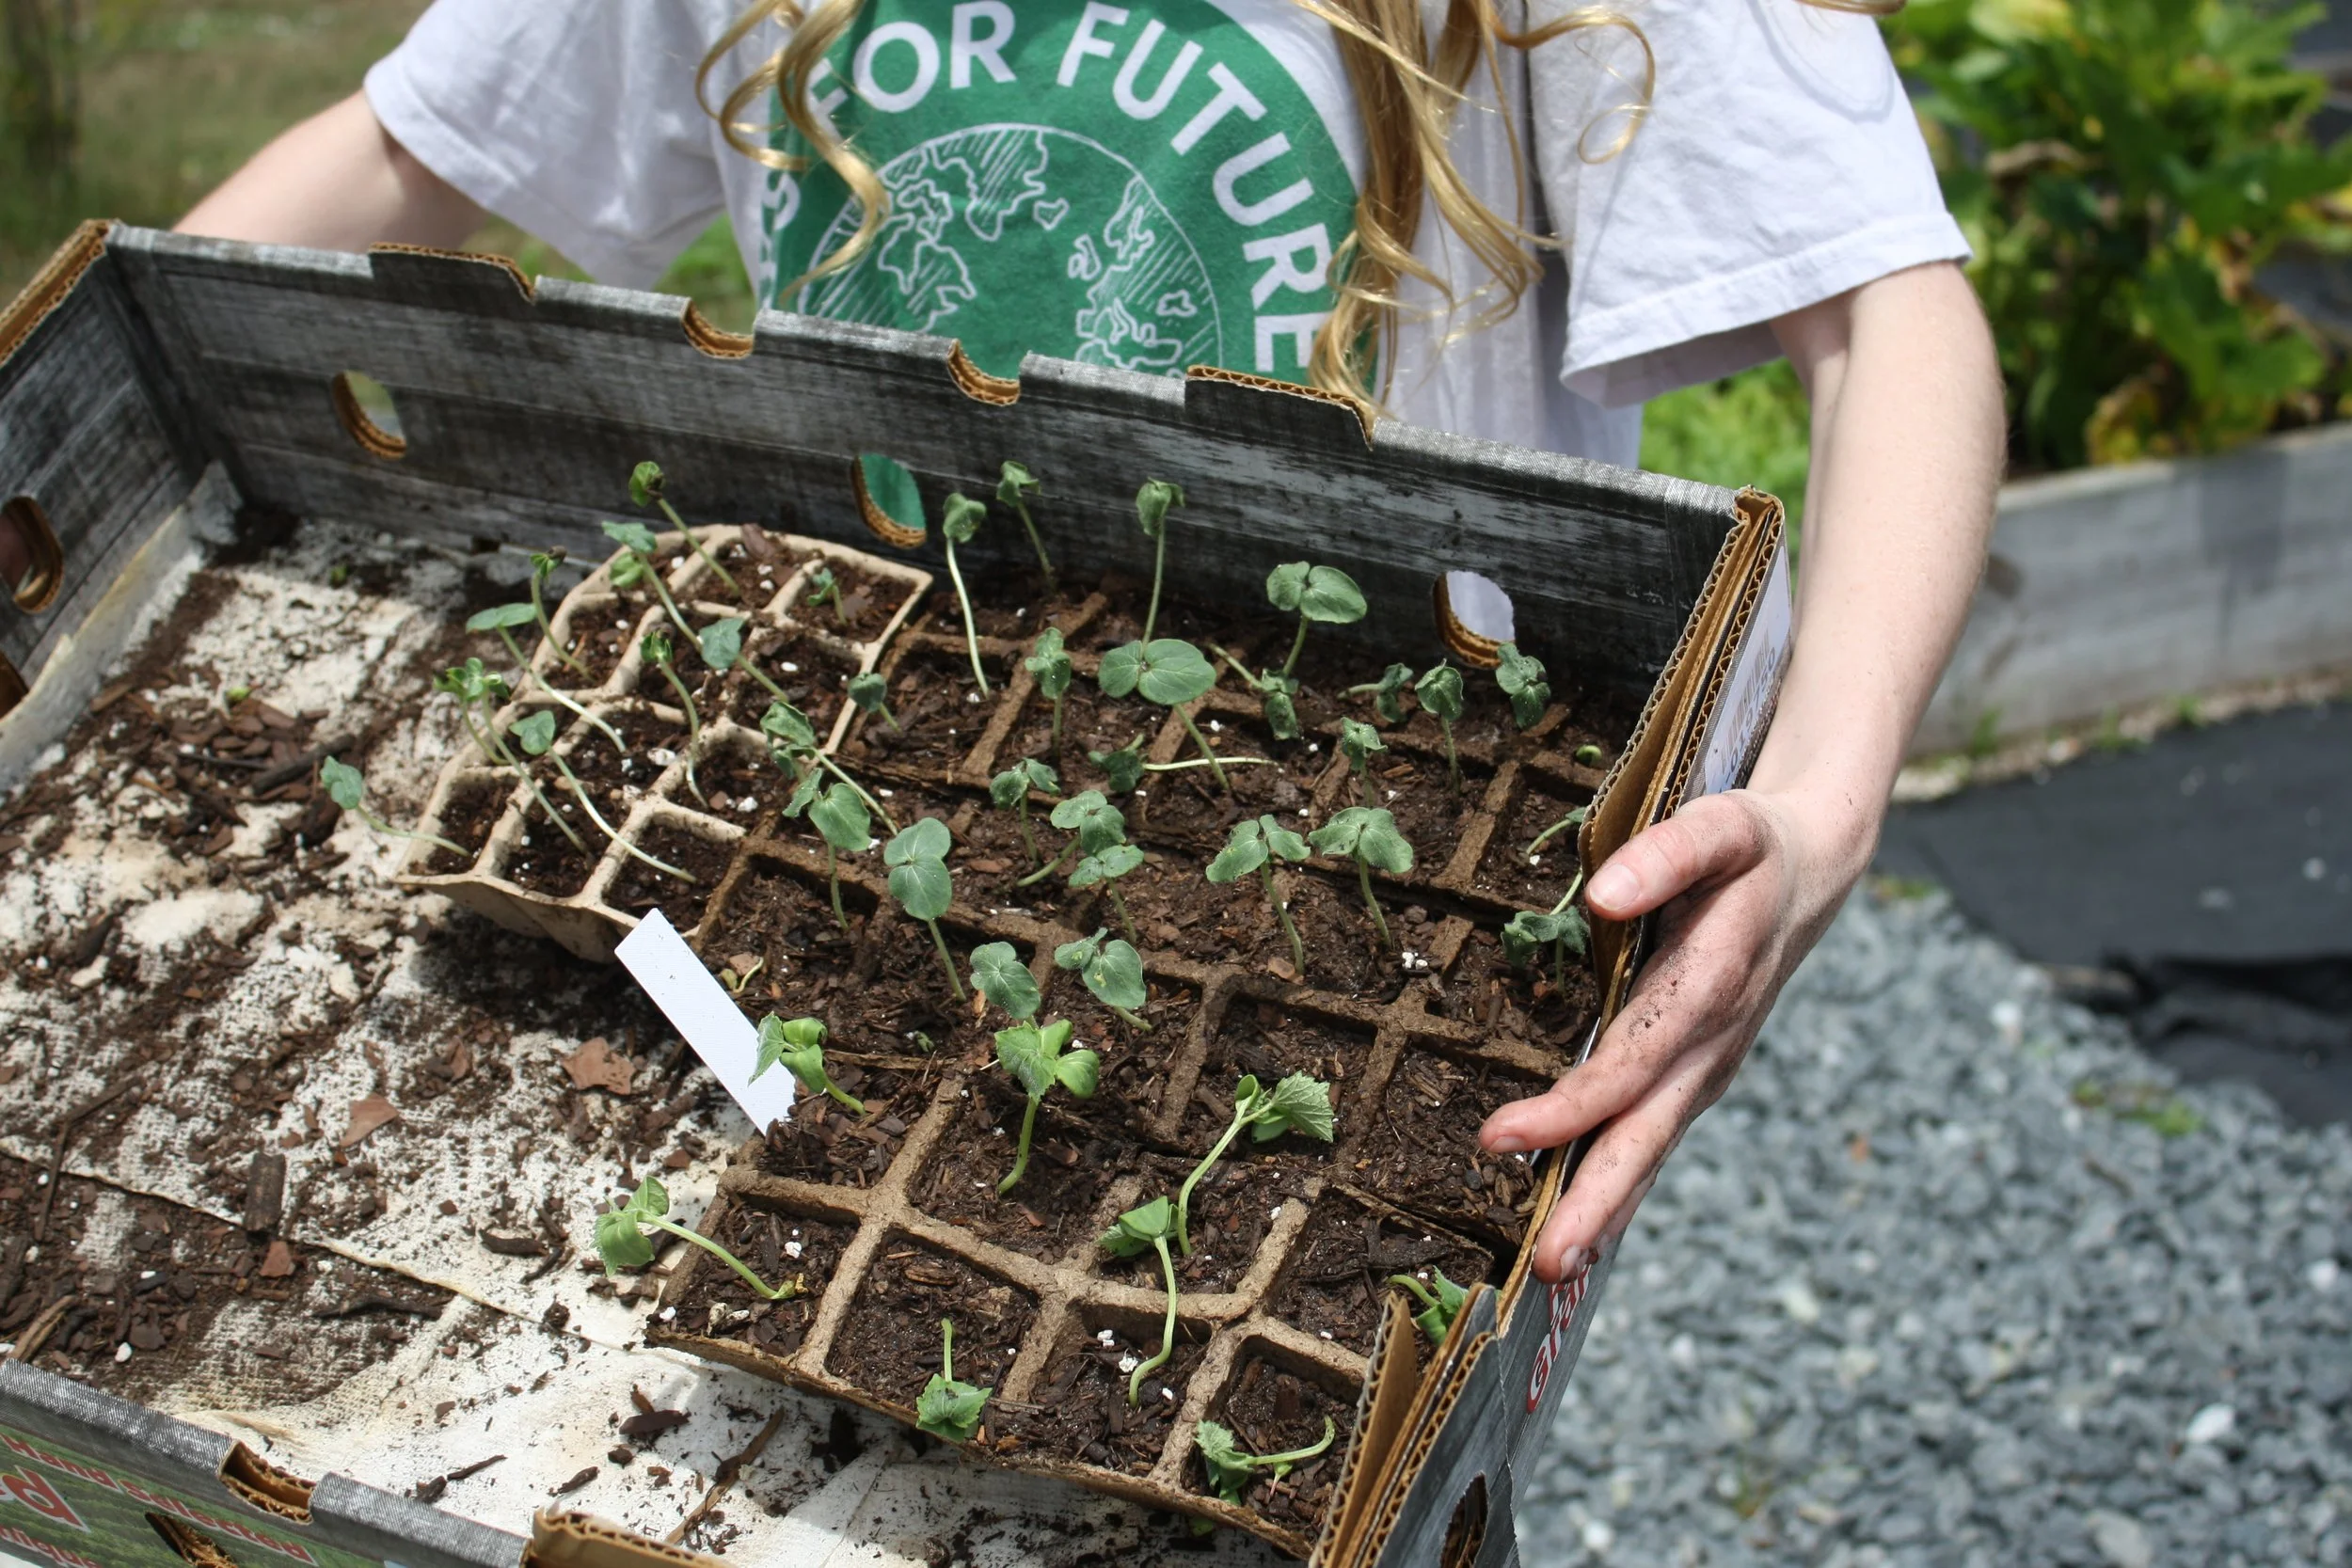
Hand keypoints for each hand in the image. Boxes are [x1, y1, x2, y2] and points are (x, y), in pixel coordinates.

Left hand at [1478, 785, 1873, 1282]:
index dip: (1571, 1107)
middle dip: (1598, 1200)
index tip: (1503, 1136)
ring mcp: (1708, 1068)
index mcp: (1709, 989)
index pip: (1629, 1063)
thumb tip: (1604, 894)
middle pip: (1647, 1133)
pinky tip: (1588, 1230)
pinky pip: (1654, 1136)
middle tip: (1548, 1262)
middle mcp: (1711, 1045)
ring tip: (1559, 1267)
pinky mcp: (1697, 1075)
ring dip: (1608, 1210)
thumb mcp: (1721, 828)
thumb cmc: (1754, 848)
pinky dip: (1621, 1187)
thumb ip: (1667, 854)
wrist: (1814, 871)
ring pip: (1653, 1148)